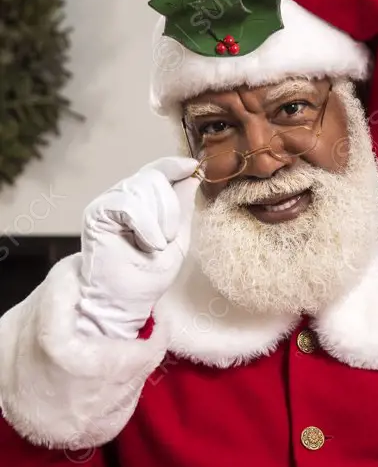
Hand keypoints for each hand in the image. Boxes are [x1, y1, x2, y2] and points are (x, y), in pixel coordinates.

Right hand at [77, 156, 199, 338]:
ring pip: (144, 187)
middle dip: (171, 208)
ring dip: (160, 220)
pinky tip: (149, 244)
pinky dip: (146, 224)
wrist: (124, 301)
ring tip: (155, 246)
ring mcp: (109, 204)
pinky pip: (129, 202)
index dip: (174, 166)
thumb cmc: (147, 276)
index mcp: (142, 202)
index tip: (193, 167)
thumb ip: (182, 209)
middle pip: (155, 177)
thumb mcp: (178, 240)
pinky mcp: (97, 213)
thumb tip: (191, 176)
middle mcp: (123, 198)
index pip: (157, 172)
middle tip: (167, 240)